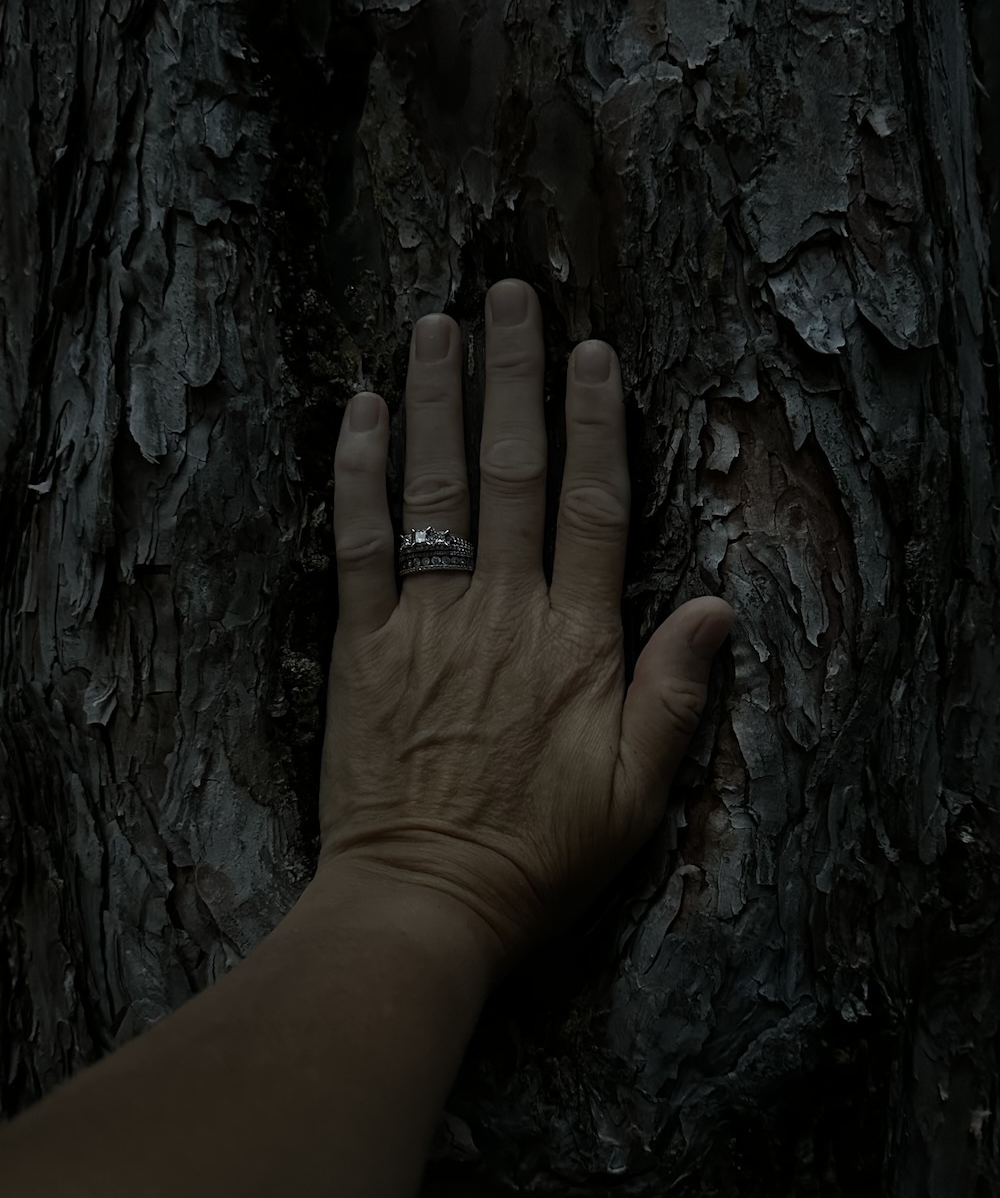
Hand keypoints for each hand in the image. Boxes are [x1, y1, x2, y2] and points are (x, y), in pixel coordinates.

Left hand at [317, 279, 733, 978]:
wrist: (424, 901)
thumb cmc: (537, 855)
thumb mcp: (637, 793)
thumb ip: (674, 693)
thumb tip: (719, 607)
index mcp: (575, 642)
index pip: (592, 507)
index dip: (595, 424)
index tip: (593, 354)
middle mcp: (502, 611)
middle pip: (512, 471)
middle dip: (515, 377)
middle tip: (513, 296)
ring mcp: (425, 622)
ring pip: (435, 488)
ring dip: (438, 398)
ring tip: (440, 323)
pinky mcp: (361, 645)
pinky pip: (357, 541)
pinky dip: (356, 472)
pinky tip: (361, 410)